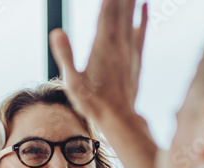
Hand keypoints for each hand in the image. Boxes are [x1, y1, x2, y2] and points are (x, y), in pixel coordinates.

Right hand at [48, 0, 147, 122]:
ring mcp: (129, 49)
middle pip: (120, 6)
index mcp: (102, 44)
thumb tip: (57, 32)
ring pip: (132, 15)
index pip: (106, 8)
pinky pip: (141, 31)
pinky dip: (144, 16)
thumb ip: (65, 56)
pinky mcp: (136, 58)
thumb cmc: (93, 104)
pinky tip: (146, 4)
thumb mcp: (72, 83)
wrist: (119, 120)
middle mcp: (119, 43)